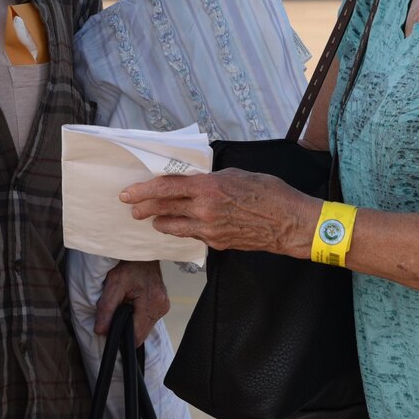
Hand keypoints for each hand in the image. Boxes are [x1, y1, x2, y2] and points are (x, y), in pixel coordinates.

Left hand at [96, 260, 168, 344]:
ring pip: (144, 328)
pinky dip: (138, 315)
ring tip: (125, 302)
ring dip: (132, 321)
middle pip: (141, 334)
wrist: (142, 251)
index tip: (112, 324)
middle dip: (127, 326)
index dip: (121, 335)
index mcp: (152, 303)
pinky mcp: (163, 304)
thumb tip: (100, 331)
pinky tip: (133, 302)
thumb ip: (106, 309)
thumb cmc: (128, 264)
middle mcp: (162, 307)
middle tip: (118, 308)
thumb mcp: (113, 283)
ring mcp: (164, 306)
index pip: (136, 336)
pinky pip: (148, 319)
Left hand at [122, 169, 319, 258]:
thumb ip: (210, 179)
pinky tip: (181, 226)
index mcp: (208, 187)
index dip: (143, 190)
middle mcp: (204, 210)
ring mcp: (209, 230)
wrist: (289, 223)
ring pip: (173, 227)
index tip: (129, 193)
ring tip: (153, 218)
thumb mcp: (235, 174)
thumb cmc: (268, 192)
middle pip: (163, 208)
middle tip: (133, 208)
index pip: (166, 188)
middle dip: (144, 208)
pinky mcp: (217, 243)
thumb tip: (194, 181)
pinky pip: (193, 236)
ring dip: (160, 222)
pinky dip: (183, 229)